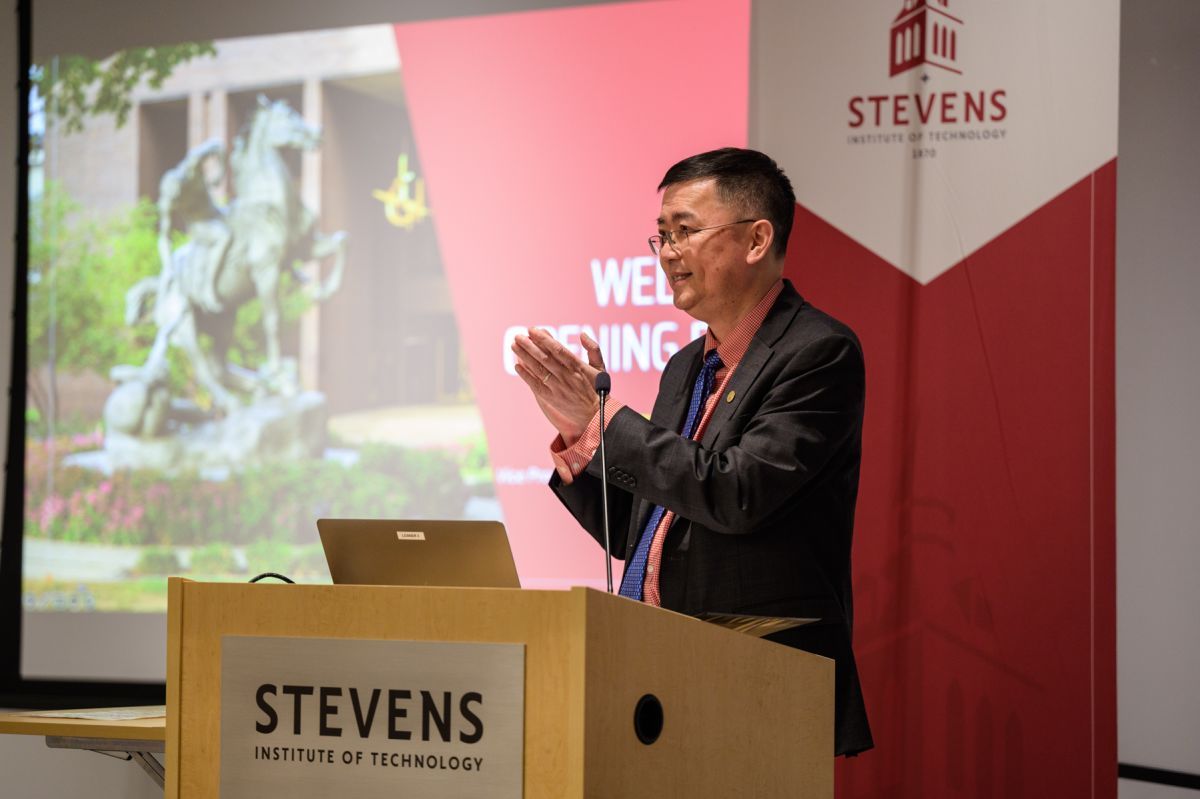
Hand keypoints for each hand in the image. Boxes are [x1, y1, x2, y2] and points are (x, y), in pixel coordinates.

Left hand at [512, 328, 605, 444]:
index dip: (544, 339)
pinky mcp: (551, 399)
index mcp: (577, 366)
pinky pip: (536, 385)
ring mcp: (558, 388)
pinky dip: (526, 375)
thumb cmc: (597, 388)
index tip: (533, 330)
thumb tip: (583, 334)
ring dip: (524, 357)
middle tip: (518, 336)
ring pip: (538, 370)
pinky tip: (517, 366)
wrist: (595, 415)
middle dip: (529, 345)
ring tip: (514, 346)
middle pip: (544, 358)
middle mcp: (566, 376)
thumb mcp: (600, 367)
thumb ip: (593, 348)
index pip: (557, 349)